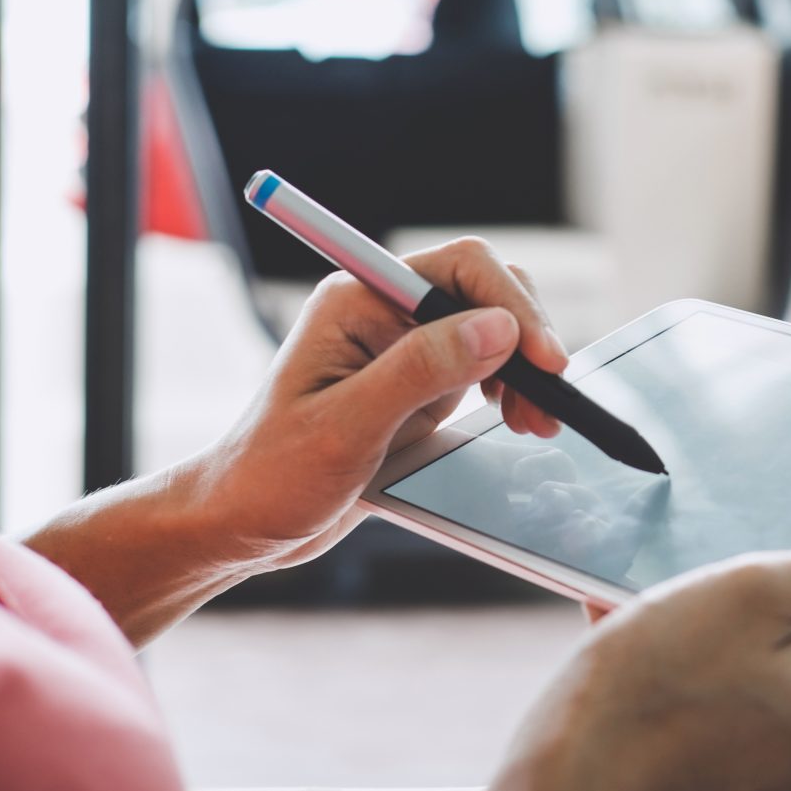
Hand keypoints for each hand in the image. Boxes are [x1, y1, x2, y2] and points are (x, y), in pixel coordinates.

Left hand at [198, 238, 569, 570]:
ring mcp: (402, 349)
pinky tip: (518, 422)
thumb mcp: (347, 427)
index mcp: (358, 300)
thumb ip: (421, 371)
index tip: (544, 359)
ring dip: (525, 369)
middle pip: (485, 291)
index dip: (512, 305)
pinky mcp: (415, 386)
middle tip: (548, 399)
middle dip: (527, 339)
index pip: (460, 266)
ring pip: (492, 332)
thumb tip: (499, 328)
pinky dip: (512, 391)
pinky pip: (482, 369)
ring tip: (537, 422)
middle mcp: (384, 312)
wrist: (242, 524)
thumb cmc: (272, 475)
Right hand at [451, 521, 790, 790]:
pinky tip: (637, 678)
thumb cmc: (649, 690)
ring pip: (754, 679)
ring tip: (647, 645)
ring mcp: (777, 789)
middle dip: (739, 616)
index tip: (726, 592)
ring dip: (704, 648)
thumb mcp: (759, 595)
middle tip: (680, 618)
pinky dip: (684, 691)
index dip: (781, 580)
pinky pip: (720, 721)